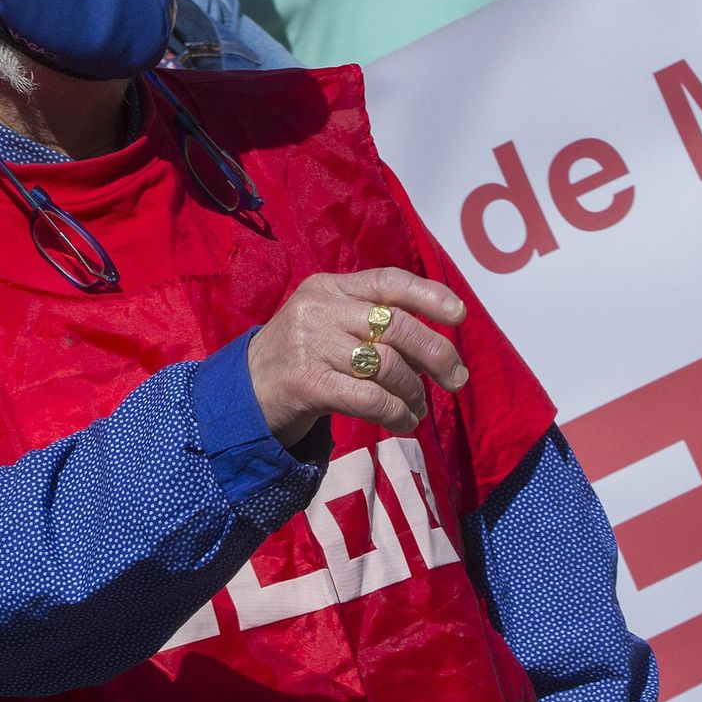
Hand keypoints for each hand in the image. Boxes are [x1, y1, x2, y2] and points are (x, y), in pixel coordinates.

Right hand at [247, 268, 470, 447]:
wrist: (241, 394)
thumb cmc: (299, 358)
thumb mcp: (327, 323)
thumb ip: (370, 322)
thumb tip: (436, 344)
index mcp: (329, 286)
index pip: (388, 280)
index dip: (429, 294)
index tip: (459, 314)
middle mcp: (320, 308)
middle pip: (397, 325)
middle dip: (436, 353)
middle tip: (456, 378)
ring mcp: (311, 344)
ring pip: (387, 365)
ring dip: (414, 392)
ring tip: (419, 406)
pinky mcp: (307, 383)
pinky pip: (370, 398)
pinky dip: (397, 413)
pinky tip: (405, 421)